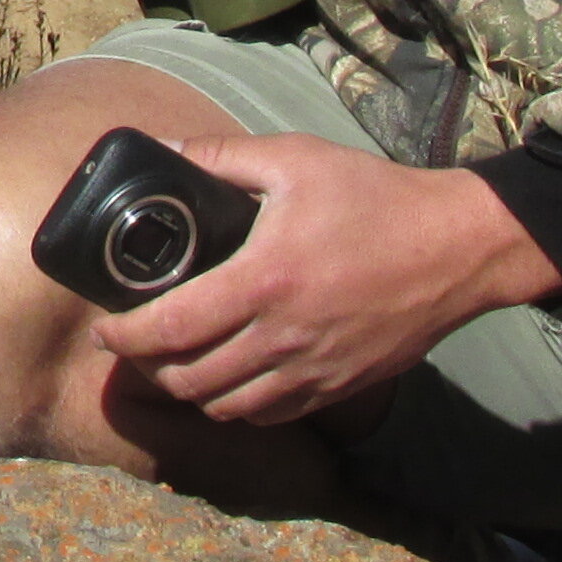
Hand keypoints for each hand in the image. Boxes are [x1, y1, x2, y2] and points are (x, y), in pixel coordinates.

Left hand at [89, 139, 561, 424]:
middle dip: (147, 368)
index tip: (104, 328)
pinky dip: (236, 405)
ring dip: (189, 391)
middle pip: (188, 381)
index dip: (124, 338)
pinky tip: (228, 377)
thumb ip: (218, 156)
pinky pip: (269, 416)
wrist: (457, 247)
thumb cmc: (376, 197)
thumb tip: (158, 145)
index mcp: (263, 281)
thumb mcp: (294, 159)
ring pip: (225, 408)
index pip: (169, 329)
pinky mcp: (338, 387)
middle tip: (134, 344)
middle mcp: (283, 337)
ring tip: (174, 361)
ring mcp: (313, 370)